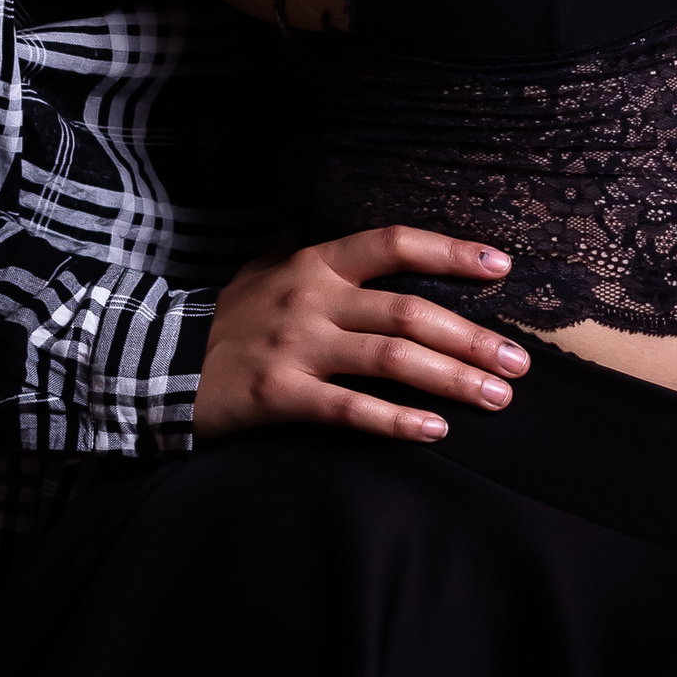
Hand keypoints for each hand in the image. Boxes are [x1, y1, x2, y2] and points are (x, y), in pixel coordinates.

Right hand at [190, 226, 529, 441]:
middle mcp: (310, 297)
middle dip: (471, 337)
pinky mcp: (278, 396)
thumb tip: (381, 250)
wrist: (159, 363)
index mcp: (314, 262)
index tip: (501, 266)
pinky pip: (349, 410)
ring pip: (390, 359)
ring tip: (495, 398)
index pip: (392, 245)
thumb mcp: (270, 270)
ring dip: (451, 379)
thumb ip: (322, 261)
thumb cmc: (230, 318)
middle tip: (518, 362)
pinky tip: (433, 431)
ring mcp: (294, 346)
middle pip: (406, 311)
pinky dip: (396, 421)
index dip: (449, 253)